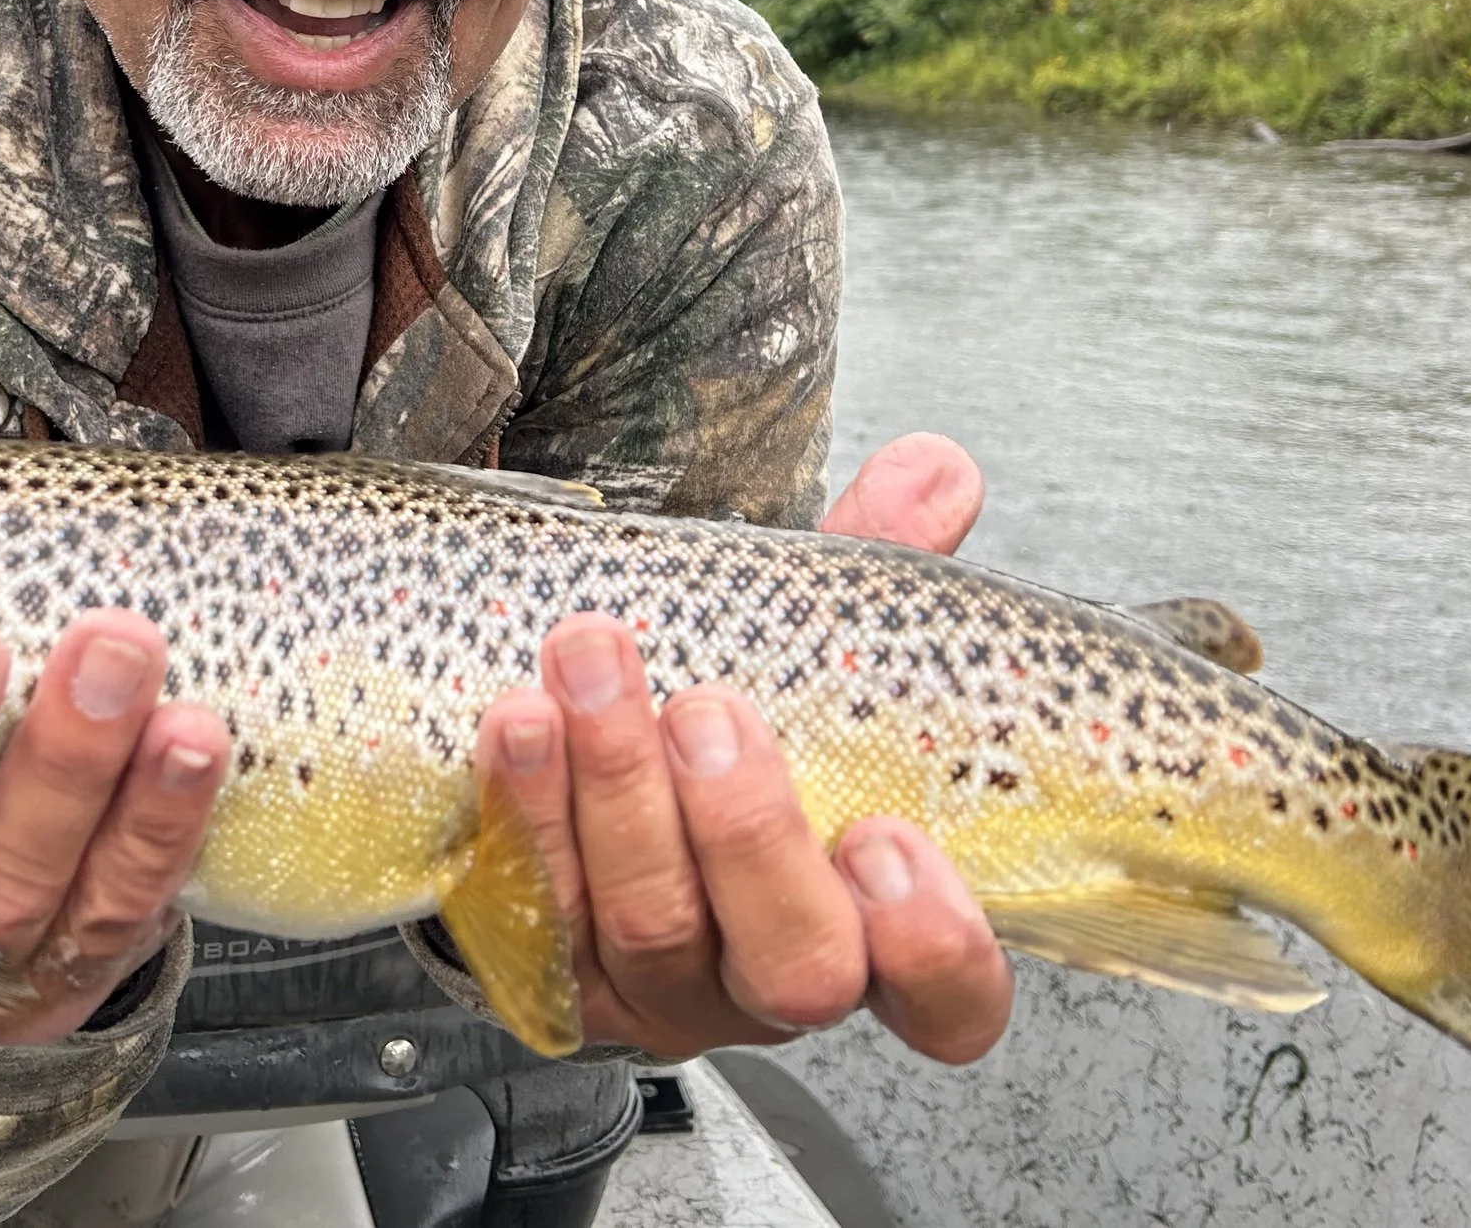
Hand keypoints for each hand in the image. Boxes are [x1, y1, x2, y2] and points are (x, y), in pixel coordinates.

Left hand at [476, 432, 1012, 1063]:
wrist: (590, 763)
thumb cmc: (737, 720)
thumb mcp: (811, 643)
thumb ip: (877, 565)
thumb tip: (934, 470)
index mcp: (875, 926)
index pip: (951, 1001)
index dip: (932, 944)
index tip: (885, 834)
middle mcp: (775, 980)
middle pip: (796, 966)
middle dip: (749, 834)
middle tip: (707, 712)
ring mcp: (664, 988)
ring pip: (653, 927)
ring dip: (617, 787)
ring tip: (591, 662)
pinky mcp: (555, 973)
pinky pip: (540, 915)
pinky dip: (529, 811)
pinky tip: (520, 722)